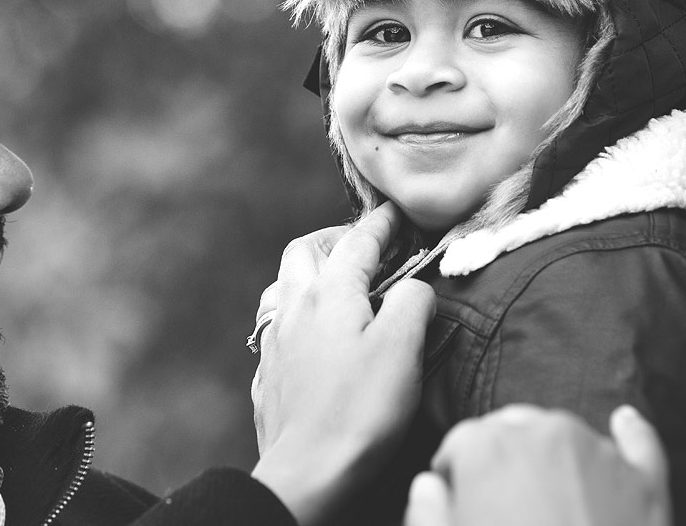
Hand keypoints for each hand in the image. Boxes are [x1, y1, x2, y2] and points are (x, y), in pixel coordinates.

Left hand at [251, 204, 435, 525]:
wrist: (308, 472)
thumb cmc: (359, 409)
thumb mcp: (403, 346)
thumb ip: (414, 301)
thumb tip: (415, 287)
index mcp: (330, 292)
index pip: (358, 242)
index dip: (382, 223)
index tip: (397, 212)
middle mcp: (296, 307)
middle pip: (306, 251)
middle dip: (335, 239)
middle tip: (365, 246)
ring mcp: (276, 341)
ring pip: (285, 285)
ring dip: (311, 273)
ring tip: (337, 284)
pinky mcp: (270, 373)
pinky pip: (278, 325)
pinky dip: (300, 313)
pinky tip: (315, 333)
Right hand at [404, 404, 670, 525]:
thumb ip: (427, 515)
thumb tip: (427, 486)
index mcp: (490, 447)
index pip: (462, 442)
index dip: (456, 473)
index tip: (460, 500)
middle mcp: (545, 433)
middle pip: (514, 427)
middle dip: (503, 456)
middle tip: (502, 506)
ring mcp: (601, 454)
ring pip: (566, 433)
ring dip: (552, 453)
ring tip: (546, 501)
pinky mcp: (646, 483)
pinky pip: (639, 441)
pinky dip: (629, 432)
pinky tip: (623, 421)